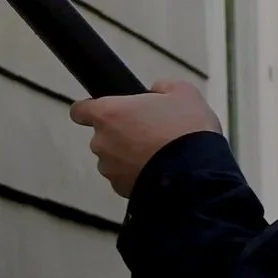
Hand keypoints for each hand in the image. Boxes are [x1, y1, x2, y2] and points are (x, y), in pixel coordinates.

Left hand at [70, 80, 222, 198]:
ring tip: (158, 153)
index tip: (102, 111)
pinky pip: (125, 178)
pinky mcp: (121, 190)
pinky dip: (137, 175)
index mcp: (109, 113)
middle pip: (102, 135)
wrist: (198, 175)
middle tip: (150, 131)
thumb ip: (161, 87)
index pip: (79, 110)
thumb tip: (156, 91)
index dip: (90, 109)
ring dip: (129, 156)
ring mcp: (110, 169)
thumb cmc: (186, 131)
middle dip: (122, 134)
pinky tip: (160, 170)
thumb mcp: (182, 92)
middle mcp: (102, 142)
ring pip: (114, 158)